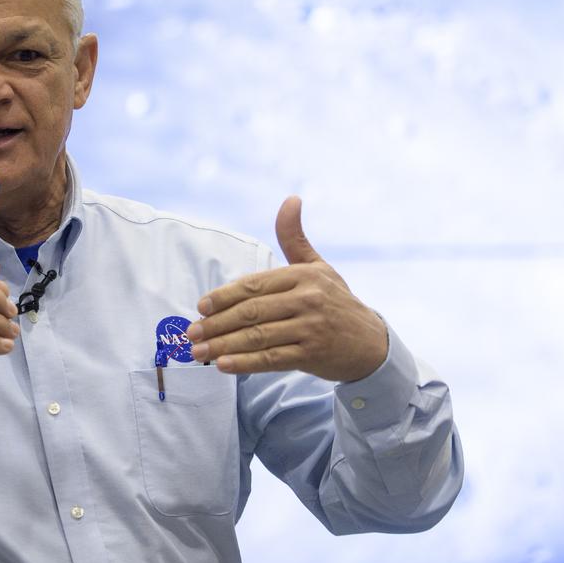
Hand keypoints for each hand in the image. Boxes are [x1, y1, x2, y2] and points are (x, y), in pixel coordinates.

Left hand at [186, 197, 386, 382]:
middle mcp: (308, 299)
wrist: (371, 344)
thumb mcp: (318, 267)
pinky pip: (271, 359)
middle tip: (192, 333)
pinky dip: (244, 362)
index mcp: (304, 276)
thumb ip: (295, 238)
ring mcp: (311, 328)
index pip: (254, 285)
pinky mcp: (312, 355)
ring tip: (198, 351)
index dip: (224, 296)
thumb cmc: (336, 301)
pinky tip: (222, 364)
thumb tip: (291, 199)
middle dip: (217, 323)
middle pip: (251, 312)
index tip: (201, 307)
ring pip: (257, 337)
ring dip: (223, 345)